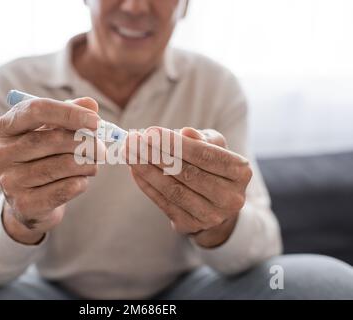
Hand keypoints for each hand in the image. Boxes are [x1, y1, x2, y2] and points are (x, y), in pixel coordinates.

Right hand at [0, 97, 103, 244]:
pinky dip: (81, 182)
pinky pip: (65, 189)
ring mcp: (9, 181)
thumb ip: (70, 114)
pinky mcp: (23, 204)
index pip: (37, 110)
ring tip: (93, 165)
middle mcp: (0, 153)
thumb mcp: (51, 131)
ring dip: (87, 164)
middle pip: (53, 139)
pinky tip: (82, 180)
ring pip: (63, 165)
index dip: (70, 113)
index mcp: (4, 127)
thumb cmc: (43, 158)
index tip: (96, 121)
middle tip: (102, 149)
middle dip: (86, 142)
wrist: (29, 203)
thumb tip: (90, 104)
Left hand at [124, 127, 252, 247]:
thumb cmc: (213, 167)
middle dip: (154, 154)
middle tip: (132, 140)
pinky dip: (146, 185)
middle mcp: (230, 198)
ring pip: (172, 189)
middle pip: (186, 173)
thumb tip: (185, 132)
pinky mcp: (190, 225)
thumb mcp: (214, 147)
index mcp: (240, 172)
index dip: (175, 143)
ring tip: (128, 153)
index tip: (150, 131)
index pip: (204, 155)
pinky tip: (134, 169)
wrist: (216, 204)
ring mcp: (210, 215)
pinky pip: (163, 202)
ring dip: (145, 169)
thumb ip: (201, 139)